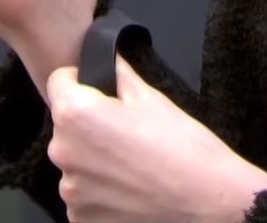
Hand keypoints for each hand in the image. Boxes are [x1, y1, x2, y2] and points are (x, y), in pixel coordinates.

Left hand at [46, 58, 266, 222]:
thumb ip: (118, 75)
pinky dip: (100, 192)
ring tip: (132, 166)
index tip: (101, 93)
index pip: (58, 83)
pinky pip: (83, 195)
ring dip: (94, 161)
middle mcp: (63, 153)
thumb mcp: (152, 98)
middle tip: (126, 133)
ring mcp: (70, 191)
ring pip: (75, 162)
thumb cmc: (184, 149)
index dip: (80, 82)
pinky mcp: (80, 219)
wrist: (208, 202)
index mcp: (76, 114)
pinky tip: (129, 189)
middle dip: (89, 125)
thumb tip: (105, 60)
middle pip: (66, 126)